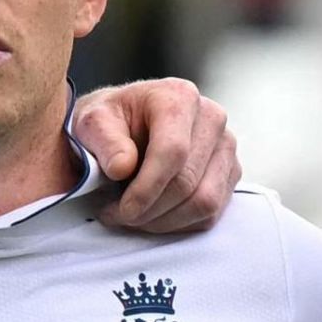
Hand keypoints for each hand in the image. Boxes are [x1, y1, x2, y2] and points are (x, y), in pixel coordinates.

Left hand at [72, 78, 239, 233]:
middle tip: (118, 217)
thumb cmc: (108, 121)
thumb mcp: (92, 122)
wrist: (124, 124)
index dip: (147, 187)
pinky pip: (211, 213)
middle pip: (187, 181)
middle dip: (150, 209)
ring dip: (164, 221)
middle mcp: (211, 118)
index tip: (122, 209)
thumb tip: (123, 167)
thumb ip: (104, 141)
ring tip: (131, 218)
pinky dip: (178, 224)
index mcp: (178, 97)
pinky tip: (151, 216)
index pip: (172, 151)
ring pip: (205, 202)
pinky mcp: (229, 172)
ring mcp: (226, 146)